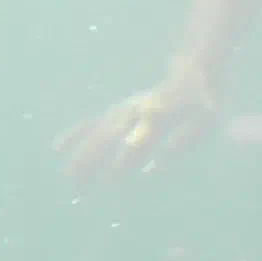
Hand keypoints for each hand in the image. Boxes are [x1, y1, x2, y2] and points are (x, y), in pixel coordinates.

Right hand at [58, 70, 221, 182]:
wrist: (191, 73)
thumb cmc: (202, 103)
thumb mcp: (204, 122)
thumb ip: (182, 143)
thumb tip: (150, 169)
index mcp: (157, 116)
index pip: (136, 142)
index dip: (124, 159)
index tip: (110, 180)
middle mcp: (134, 112)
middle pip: (108, 138)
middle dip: (92, 162)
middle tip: (78, 187)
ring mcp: (123, 110)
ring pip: (95, 132)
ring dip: (81, 154)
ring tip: (68, 178)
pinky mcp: (118, 110)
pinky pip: (91, 122)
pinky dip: (74, 133)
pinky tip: (57, 147)